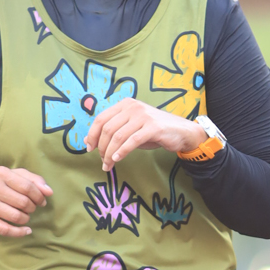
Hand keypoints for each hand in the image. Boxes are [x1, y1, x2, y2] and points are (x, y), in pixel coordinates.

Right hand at [0, 166, 51, 236]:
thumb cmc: (2, 184)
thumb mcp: (16, 176)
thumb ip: (35, 180)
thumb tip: (49, 192)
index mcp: (0, 173)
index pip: (28, 187)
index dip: (39, 196)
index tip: (41, 201)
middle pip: (23, 202)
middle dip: (32, 207)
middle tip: (31, 208)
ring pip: (16, 217)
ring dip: (26, 219)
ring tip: (25, 216)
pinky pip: (6, 230)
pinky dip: (20, 233)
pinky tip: (26, 230)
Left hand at [84, 98, 204, 170]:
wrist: (181, 131)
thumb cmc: (153, 131)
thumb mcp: (130, 129)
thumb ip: (111, 132)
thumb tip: (88, 140)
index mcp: (125, 104)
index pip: (101, 118)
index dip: (93, 134)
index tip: (89, 148)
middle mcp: (133, 107)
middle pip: (108, 129)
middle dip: (102, 148)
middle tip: (102, 161)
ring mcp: (143, 116)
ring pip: (118, 136)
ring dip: (110, 154)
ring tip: (108, 165)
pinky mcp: (153, 127)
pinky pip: (132, 141)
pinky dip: (122, 152)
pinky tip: (117, 159)